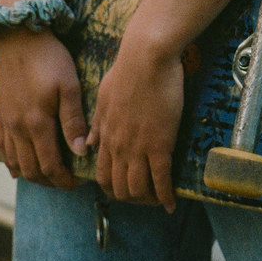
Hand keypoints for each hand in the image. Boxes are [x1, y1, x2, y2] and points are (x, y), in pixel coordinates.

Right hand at [0, 29, 88, 185]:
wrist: (16, 36)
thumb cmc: (48, 57)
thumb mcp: (69, 85)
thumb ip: (73, 120)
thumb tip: (81, 152)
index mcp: (37, 123)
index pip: (50, 166)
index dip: (64, 180)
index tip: (78, 181)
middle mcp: (18, 129)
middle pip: (32, 171)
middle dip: (50, 182)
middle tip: (66, 181)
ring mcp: (6, 123)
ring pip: (15, 164)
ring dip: (32, 175)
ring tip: (49, 175)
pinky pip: (2, 149)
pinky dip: (12, 163)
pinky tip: (21, 165)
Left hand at [88, 34, 183, 210]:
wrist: (146, 57)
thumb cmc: (126, 70)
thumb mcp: (104, 96)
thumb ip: (98, 123)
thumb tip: (89, 143)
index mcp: (106, 135)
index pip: (103, 176)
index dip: (113, 190)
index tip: (125, 191)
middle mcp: (119, 147)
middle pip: (120, 188)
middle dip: (132, 199)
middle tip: (146, 198)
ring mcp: (139, 147)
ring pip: (138, 189)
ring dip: (149, 200)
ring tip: (159, 200)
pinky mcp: (160, 143)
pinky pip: (161, 179)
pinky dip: (166, 196)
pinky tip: (172, 203)